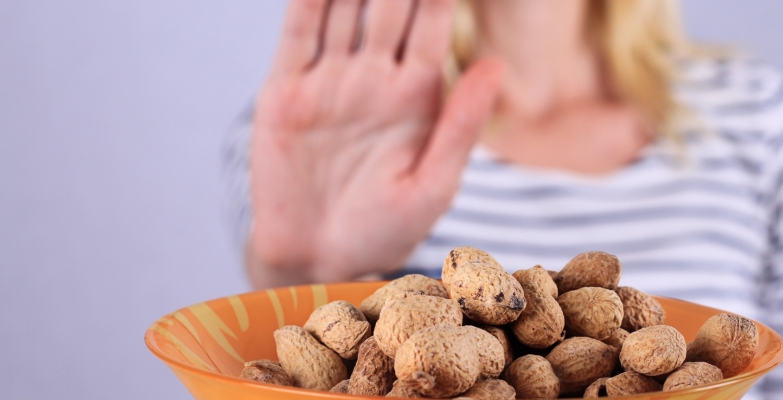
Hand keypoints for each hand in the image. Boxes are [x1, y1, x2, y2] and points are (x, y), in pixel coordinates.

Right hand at [249, 0, 502, 284]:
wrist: (319, 260)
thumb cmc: (385, 229)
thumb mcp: (434, 185)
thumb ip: (461, 124)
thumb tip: (496, 65)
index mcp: (416, 95)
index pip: (433, 22)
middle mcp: (374, 77)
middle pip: (388, 3)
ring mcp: (329, 81)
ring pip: (343, 8)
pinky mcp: (285, 93)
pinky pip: (298, 34)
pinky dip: (308, 1)